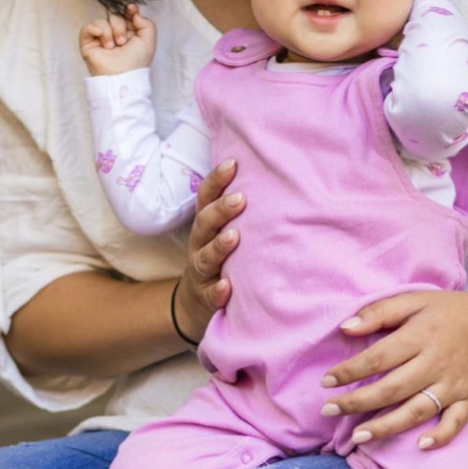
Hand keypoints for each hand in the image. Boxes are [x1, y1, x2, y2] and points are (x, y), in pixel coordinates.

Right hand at [79, 5, 155, 75]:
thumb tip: (133, 11)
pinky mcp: (88, 43)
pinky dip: (95, 29)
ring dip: (109, 32)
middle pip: (114, 15)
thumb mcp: (149, 42)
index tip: (131, 9)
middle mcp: (115, 35)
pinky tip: (102, 39)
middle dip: (120, 25)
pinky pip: (88, 27)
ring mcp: (101, 38)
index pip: (126, 14)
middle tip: (122, 42)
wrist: (121, 76)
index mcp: (129, 34)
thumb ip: (147, 24)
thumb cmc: (136, 63)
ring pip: (102, 20)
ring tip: (112, 47)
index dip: (129, 9)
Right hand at [172, 160, 243, 342]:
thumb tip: (271, 174)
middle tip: (240, 199)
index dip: (216, 180)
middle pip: (203, 224)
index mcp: (205, 226)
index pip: (205, 198)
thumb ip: (239, 211)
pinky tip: (227, 286)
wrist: (196, 304)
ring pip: (204, 258)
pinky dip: (218, 291)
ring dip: (218, 247)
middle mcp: (199, 246)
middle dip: (220, 211)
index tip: (233, 163)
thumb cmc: (220, 259)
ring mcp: (200, 273)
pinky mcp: (205, 299)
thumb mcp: (223, 232)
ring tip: (234, 237)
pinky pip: (209, 295)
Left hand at [320, 290, 467, 448]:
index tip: (326, 381)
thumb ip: (380, 312)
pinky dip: (441, 436)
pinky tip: (420, 446)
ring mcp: (454, 384)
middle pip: (392, 389)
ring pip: (418, 411)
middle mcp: (436, 363)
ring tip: (358, 436)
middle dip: (357, 402)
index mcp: (421, 336)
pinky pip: (456, 422)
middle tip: (327, 411)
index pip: (378, 357)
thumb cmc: (450, 311)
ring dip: (387, 426)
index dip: (349, 371)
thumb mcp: (415, 300)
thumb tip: (345, 328)